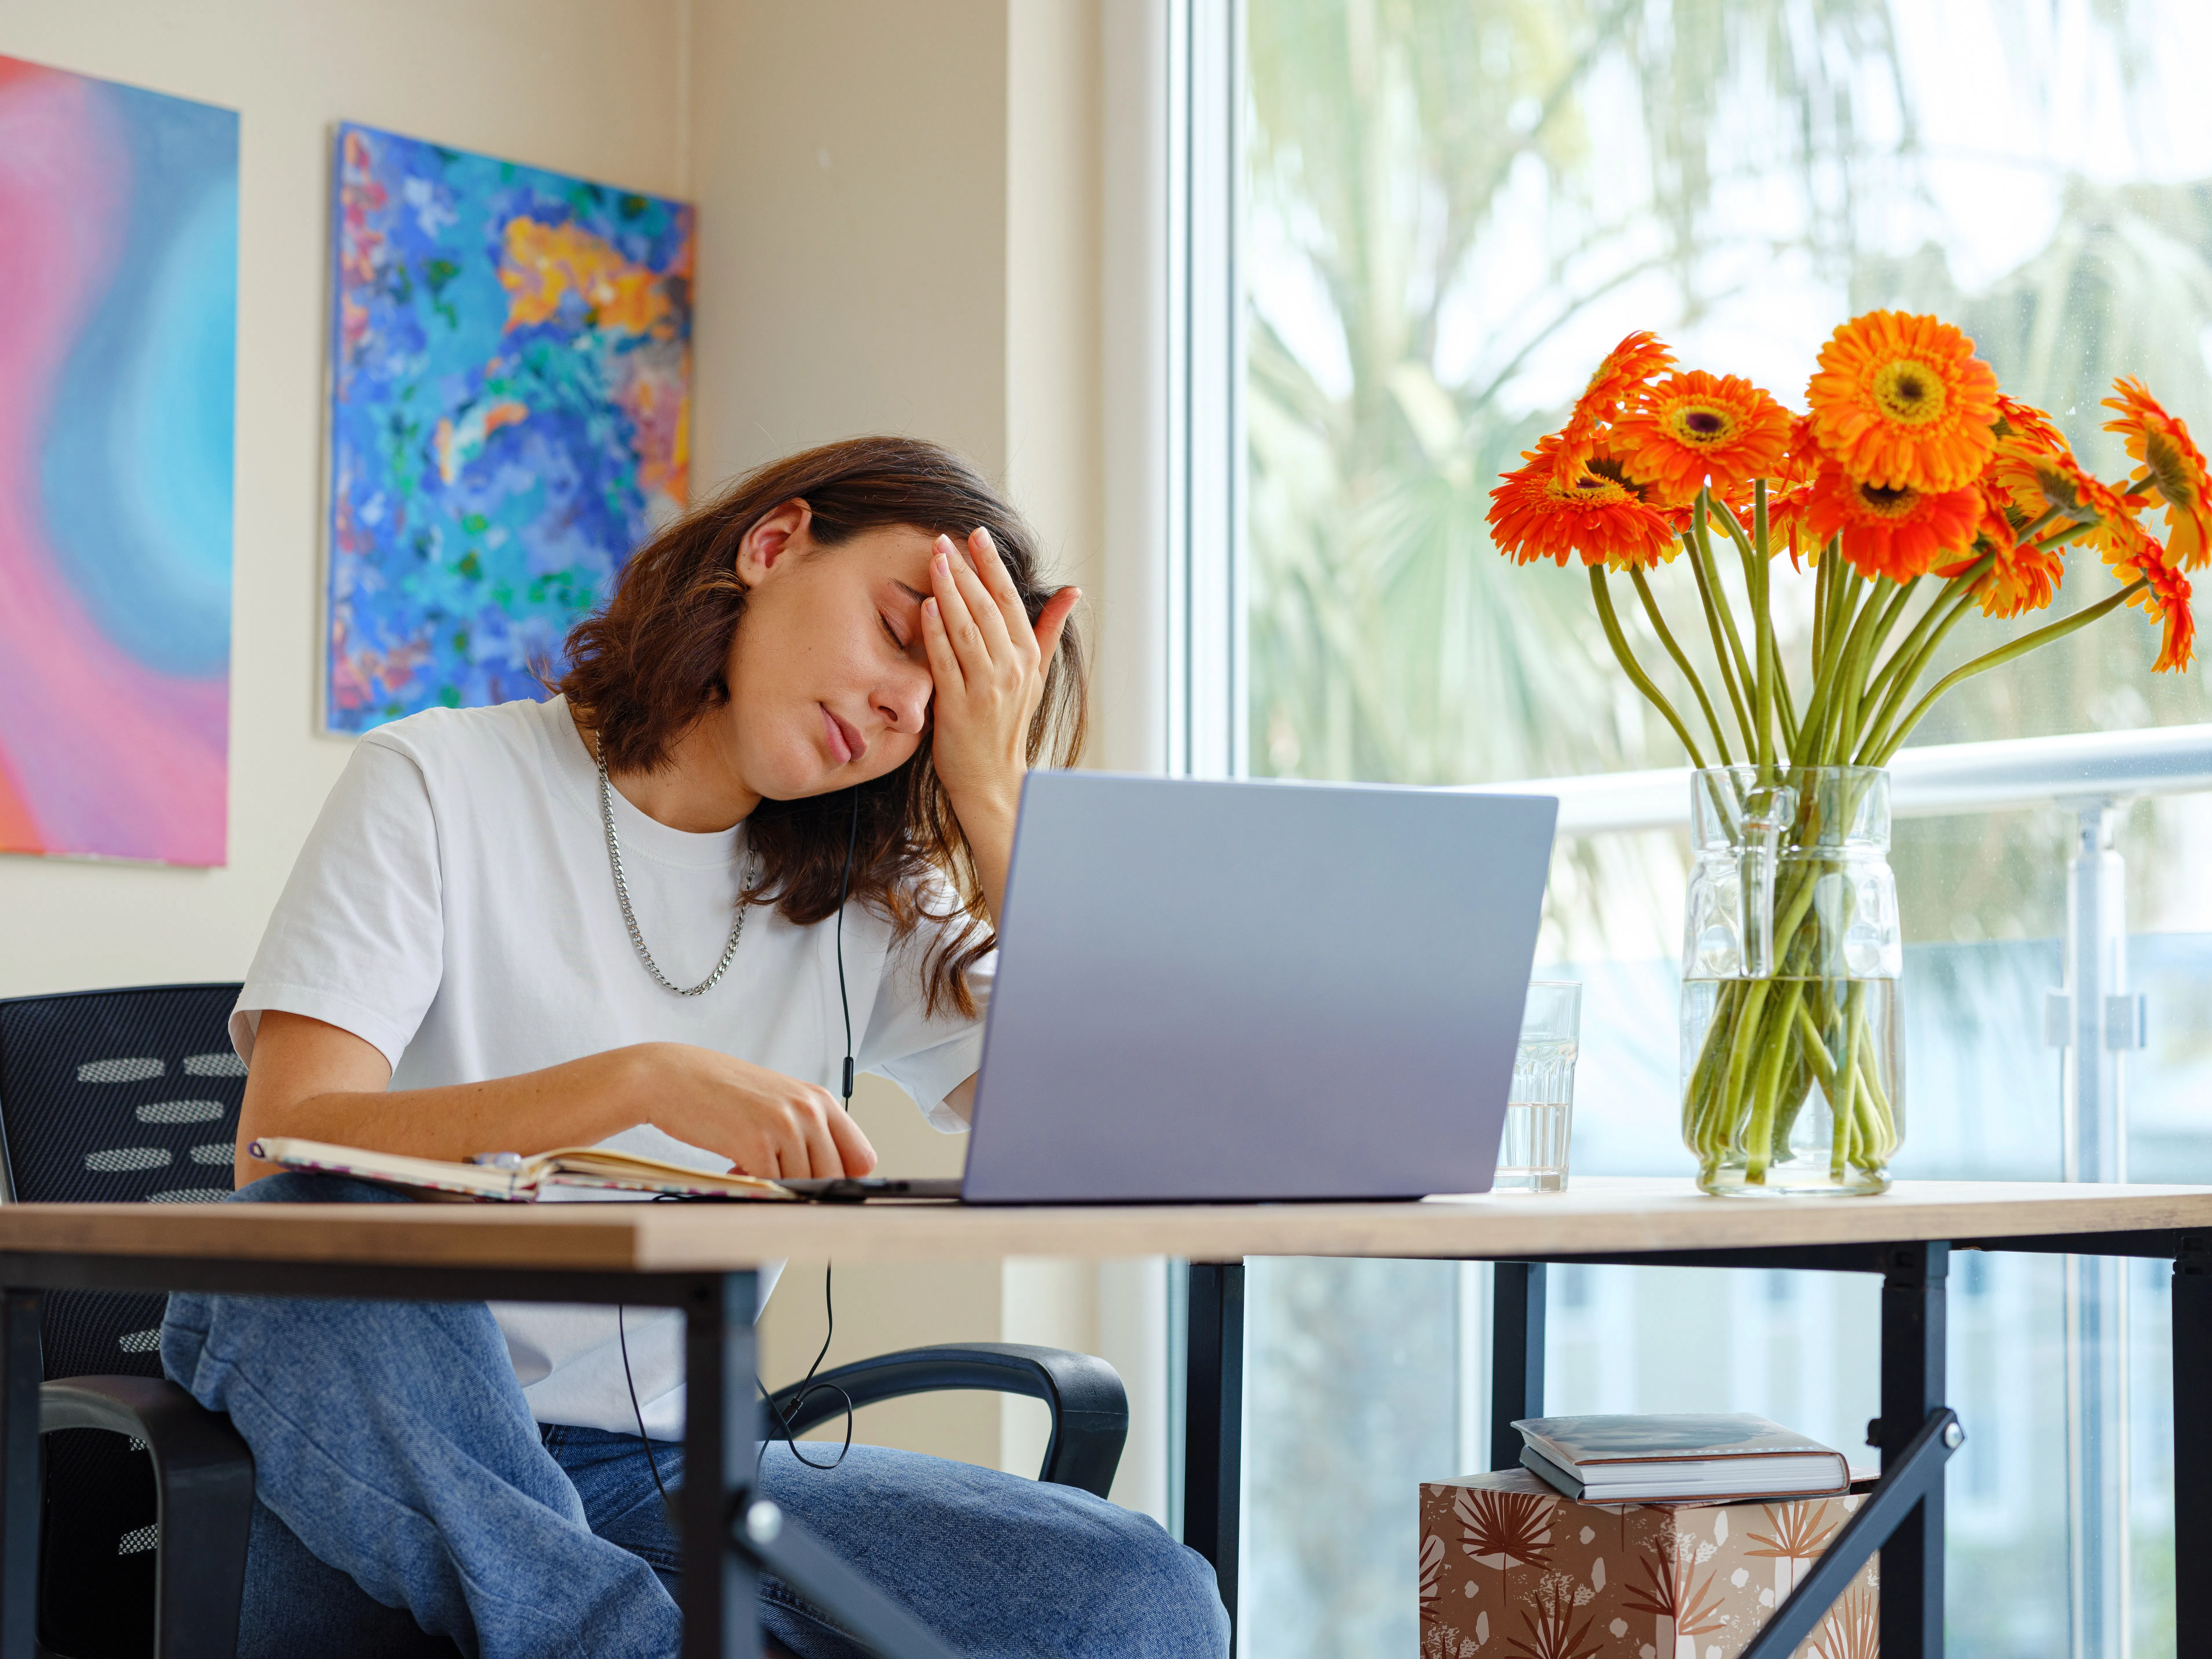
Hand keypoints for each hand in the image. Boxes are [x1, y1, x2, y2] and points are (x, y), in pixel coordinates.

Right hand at [628, 1044, 876, 1178]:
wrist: (672, 1077)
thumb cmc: (722, 1090)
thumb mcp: (779, 1101)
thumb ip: (808, 1131)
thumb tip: (828, 1176)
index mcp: (820, 1099)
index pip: (863, 1158)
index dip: (846, 1179)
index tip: (827, 1188)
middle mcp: (809, 1110)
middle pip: (835, 1178)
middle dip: (808, 1188)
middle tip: (777, 1178)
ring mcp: (784, 1126)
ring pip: (804, 1185)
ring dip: (778, 1187)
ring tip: (751, 1167)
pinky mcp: (755, 1143)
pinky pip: (772, 1186)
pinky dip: (756, 1188)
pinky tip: (736, 1170)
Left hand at [921, 527, 1078, 917]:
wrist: (993, 777)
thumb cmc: (1008, 723)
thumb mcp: (1036, 674)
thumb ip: (1048, 629)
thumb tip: (1073, 591)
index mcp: (1027, 657)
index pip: (1010, 600)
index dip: (993, 565)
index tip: (977, 535)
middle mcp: (1011, 669)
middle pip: (987, 608)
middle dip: (965, 570)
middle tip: (944, 539)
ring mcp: (986, 687)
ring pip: (967, 628)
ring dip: (950, 591)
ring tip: (934, 558)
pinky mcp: (960, 705)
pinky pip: (947, 661)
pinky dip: (937, 632)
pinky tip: (927, 606)